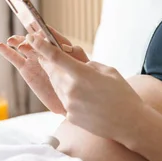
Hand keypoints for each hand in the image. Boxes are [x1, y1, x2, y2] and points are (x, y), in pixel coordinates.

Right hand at [0, 27, 88, 114]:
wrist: (70, 101)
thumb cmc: (79, 82)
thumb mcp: (81, 67)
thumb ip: (75, 56)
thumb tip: (68, 47)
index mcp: (60, 46)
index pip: (50, 34)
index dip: (43, 30)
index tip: (36, 29)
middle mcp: (46, 51)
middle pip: (34, 39)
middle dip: (28, 37)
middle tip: (25, 41)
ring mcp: (35, 60)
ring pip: (24, 47)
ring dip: (17, 42)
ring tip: (11, 41)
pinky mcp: (26, 70)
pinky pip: (16, 59)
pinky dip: (8, 53)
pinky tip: (1, 47)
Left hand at [27, 33, 144, 142]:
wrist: (128, 122)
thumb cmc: (122, 93)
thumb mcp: (109, 71)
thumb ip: (88, 64)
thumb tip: (75, 63)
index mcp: (82, 74)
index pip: (56, 57)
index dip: (41, 46)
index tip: (32, 38)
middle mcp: (71, 90)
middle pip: (52, 71)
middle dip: (48, 62)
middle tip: (46, 54)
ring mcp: (69, 105)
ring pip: (56, 85)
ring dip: (59, 78)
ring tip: (74, 77)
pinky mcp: (69, 116)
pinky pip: (63, 99)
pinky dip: (68, 93)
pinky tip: (83, 95)